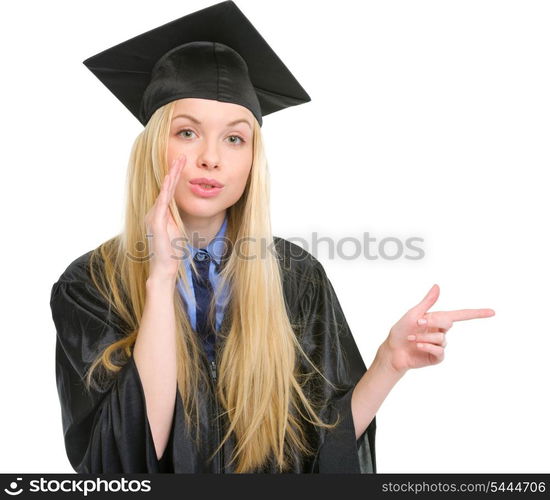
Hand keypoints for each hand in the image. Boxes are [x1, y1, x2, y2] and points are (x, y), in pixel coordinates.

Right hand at [144, 155, 185, 280]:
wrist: (164, 266)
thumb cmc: (171, 250)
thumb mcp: (176, 228)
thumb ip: (175, 216)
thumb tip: (179, 205)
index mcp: (160, 213)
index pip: (169, 191)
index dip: (175, 176)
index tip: (182, 163)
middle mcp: (154, 212)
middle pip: (166, 187)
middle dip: (174, 171)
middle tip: (182, 156)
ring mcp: (153, 216)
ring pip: (165, 192)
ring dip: (172, 176)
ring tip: (178, 162)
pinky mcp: (156, 222)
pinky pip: (162, 202)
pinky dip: (165, 190)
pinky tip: (169, 179)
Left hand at [383, 284, 494, 373]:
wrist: (393, 350)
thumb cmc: (401, 330)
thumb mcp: (413, 314)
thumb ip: (427, 302)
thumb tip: (437, 286)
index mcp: (437, 319)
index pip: (461, 315)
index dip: (477, 313)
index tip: (492, 312)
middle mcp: (441, 331)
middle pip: (448, 323)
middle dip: (433, 321)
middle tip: (417, 323)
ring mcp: (440, 345)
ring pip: (441, 339)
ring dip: (424, 337)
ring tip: (412, 338)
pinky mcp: (437, 357)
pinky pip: (439, 351)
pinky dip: (427, 347)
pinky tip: (417, 346)